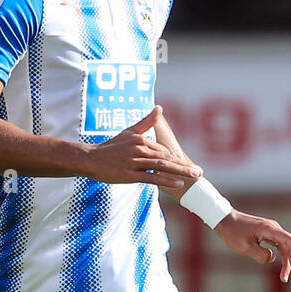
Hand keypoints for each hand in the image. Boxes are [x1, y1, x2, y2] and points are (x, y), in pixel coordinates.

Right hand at [84, 106, 201, 188]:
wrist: (91, 159)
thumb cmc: (110, 147)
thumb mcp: (129, 132)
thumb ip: (146, 122)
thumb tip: (159, 108)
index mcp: (141, 140)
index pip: (163, 151)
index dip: (177, 160)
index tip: (190, 166)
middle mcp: (140, 149)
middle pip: (166, 158)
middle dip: (184, 166)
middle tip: (199, 173)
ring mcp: (134, 162)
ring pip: (162, 166)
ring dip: (180, 171)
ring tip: (194, 176)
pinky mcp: (129, 174)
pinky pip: (151, 178)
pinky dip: (165, 180)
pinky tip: (178, 183)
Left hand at [214, 211, 290, 283]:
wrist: (225, 220)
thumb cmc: (233, 232)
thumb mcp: (244, 247)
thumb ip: (260, 255)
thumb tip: (272, 259)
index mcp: (270, 229)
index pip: (290, 241)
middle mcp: (274, 229)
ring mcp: (272, 233)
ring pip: (287, 250)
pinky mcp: (269, 236)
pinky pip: (280, 249)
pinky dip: (283, 261)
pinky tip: (283, 274)